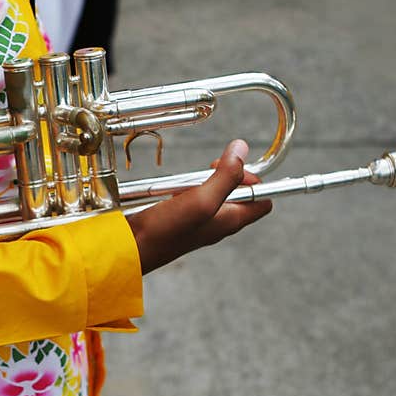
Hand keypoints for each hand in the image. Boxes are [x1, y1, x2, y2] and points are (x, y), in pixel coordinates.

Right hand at [127, 139, 272, 273]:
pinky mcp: (181, 220)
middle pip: (239, 194)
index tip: (234, 167)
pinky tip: (173, 190)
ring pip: (214, 195)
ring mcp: (200, 222)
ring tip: (189, 180)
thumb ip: (225, 176)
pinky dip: (187, 189)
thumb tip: (242, 148)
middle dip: (228, 175)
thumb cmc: (166, 231)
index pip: (263, 201)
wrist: (131, 248)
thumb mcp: (201, 199)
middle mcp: (219, 223)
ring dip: (204, 181)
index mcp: (232, 221)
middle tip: (211, 167)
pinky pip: (193, 199)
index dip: (255, 180)